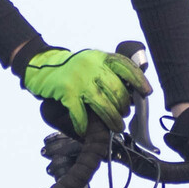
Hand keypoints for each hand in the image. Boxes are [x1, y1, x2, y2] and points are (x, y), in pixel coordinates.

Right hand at [21, 45, 148, 134]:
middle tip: (124, 114)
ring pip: (103, 104)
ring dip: (112, 119)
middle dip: (123, 106)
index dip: (139, 80)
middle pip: (116, 90)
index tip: (146, 93)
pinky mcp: (66, 91)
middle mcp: (91, 66)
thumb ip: (109, 72)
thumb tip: (131, 93)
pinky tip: (85, 129)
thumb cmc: (72, 68)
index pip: (126, 67)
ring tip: (116, 126)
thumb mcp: (93, 62)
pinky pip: (80, 113)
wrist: (42, 65)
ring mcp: (78, 79)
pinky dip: (83, 124)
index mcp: (101, 57)